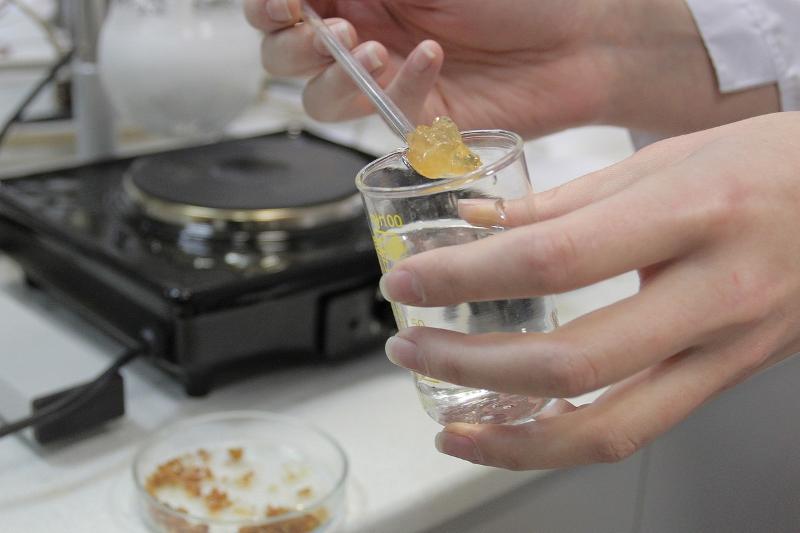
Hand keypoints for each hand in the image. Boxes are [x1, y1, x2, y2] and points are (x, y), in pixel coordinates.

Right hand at [245, 0, 778, 137]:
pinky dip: (396, 90)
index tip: (283, 2)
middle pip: (284, 55)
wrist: (581, 36)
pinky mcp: (415, 120)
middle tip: (324, 30)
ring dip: (331, 76)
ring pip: (319, 98)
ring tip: (369, 50)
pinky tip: (430, 59)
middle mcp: (365, 33)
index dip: (267, 7)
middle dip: (291, 46)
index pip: (280, 5)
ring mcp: (387, 80)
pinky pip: (379, 119)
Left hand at [380, 112, 799, 469]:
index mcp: (693, 214)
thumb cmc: (769, 165)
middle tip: (411, 350)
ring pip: (609, 428)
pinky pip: (638, 428)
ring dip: (512, 437)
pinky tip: (519, 428)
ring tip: (450, 425)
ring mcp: (727, 349)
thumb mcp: (663, 160)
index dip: (465, 278)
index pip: (553, 259)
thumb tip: (477, 221)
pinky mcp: (727, 379)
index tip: (408, 282)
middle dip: (470, 366)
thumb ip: (563, 201)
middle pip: (572, 361)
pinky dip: (565, 440)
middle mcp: (716, 294)